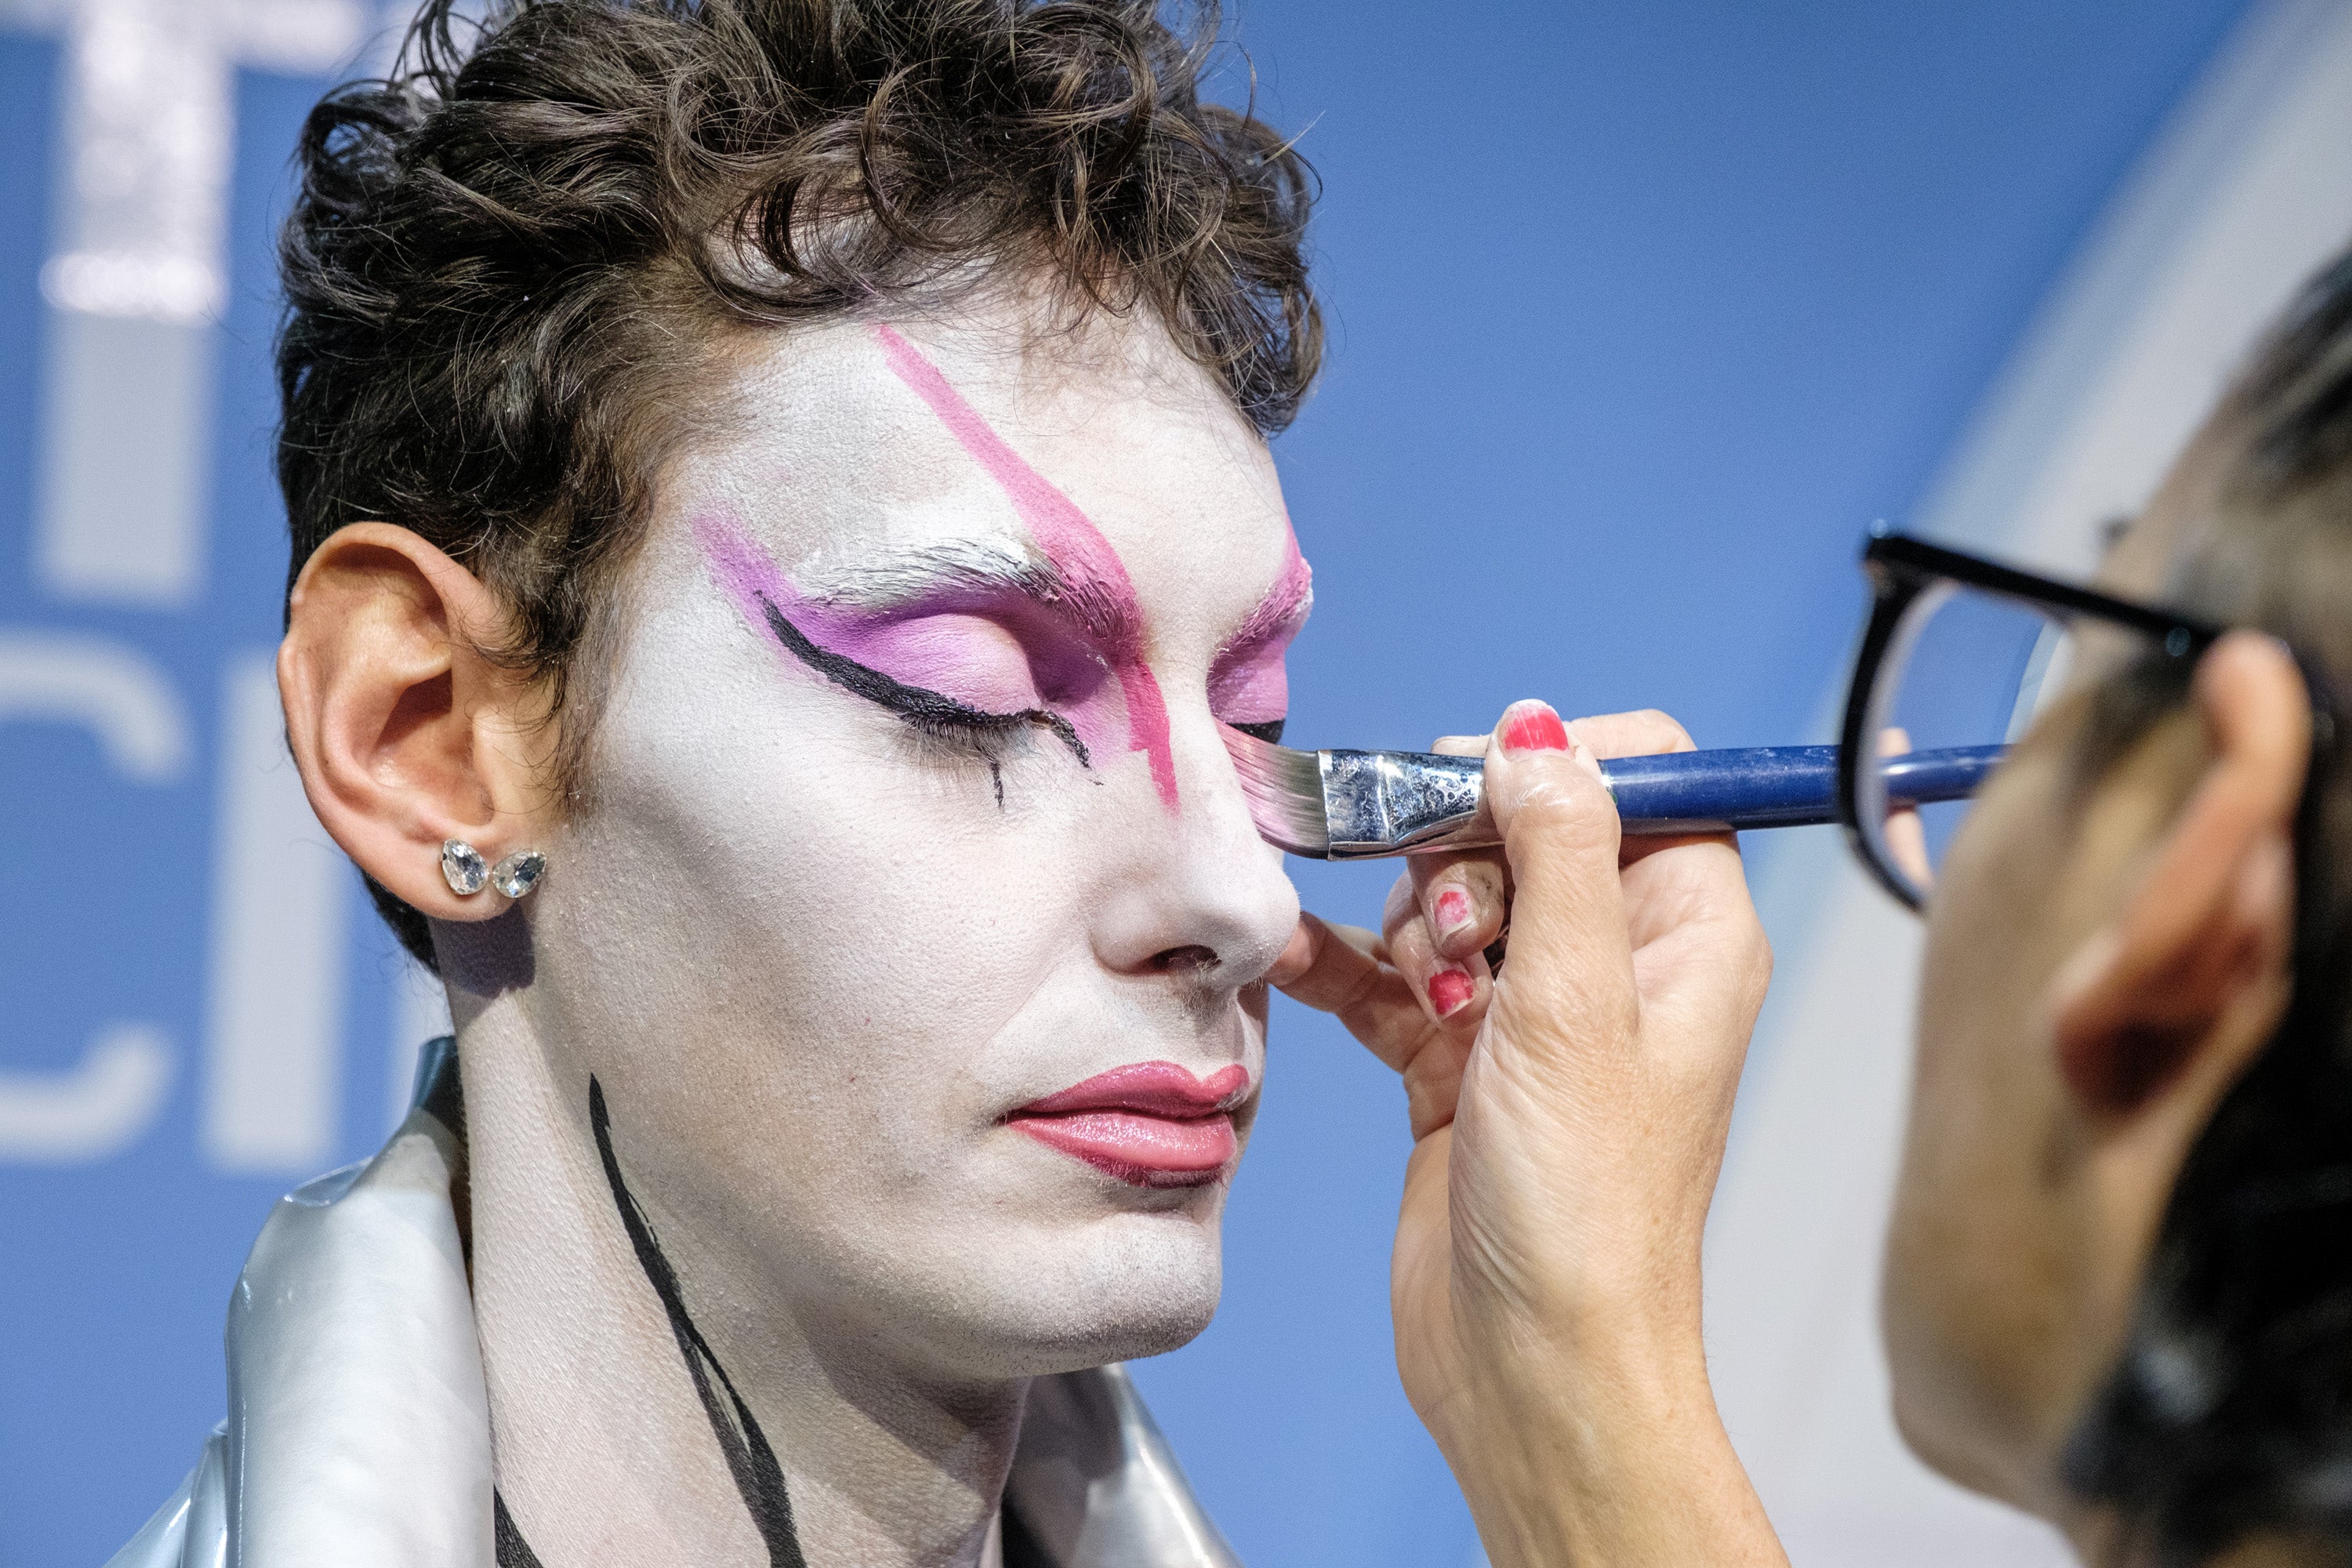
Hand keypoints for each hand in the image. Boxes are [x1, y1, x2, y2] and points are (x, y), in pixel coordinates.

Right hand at [1270, 701, 1783, 1566]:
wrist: (1531, 1369)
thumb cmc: (1587, 1213)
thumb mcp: (1575, 1004)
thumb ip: (1557, 850)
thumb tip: (1535, 731)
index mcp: (1687, 935)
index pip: (1637, 779)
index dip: (1548, 765)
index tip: (1471, 789)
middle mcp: (1617, 964)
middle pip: (1522, 829)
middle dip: (1462, 856)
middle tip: (1457, 934)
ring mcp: (1532, 1015)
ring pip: (1450, 897)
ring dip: (1408, 922)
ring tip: (1428, 996)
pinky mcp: (1457, 1063)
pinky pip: (1387, 976)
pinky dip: (1343, 964)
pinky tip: (1296, 959)